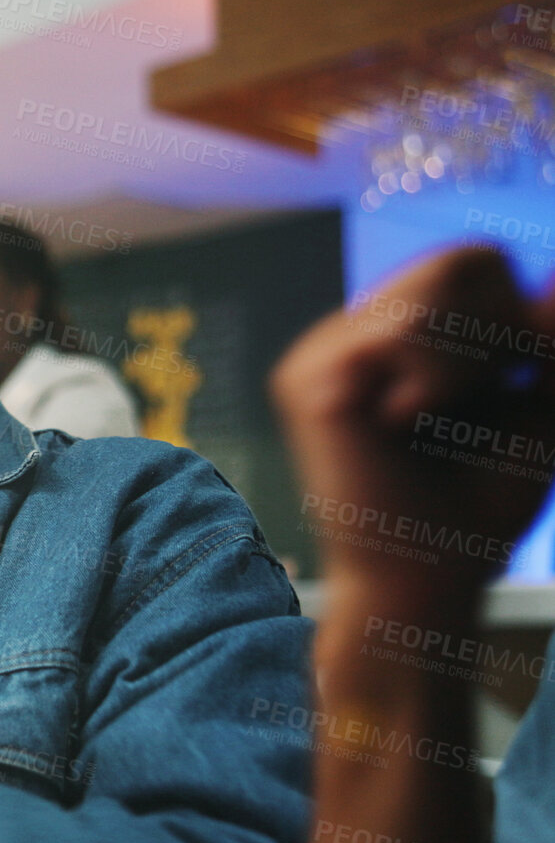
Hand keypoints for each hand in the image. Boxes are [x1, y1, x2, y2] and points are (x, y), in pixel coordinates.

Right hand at [273, 248, 554, 602]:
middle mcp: (348, 337)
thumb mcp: (534, 407)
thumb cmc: (475, 509)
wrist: (426, 579)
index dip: (517, 313)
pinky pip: (402, 330)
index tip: (518, 381)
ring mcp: (321, 355)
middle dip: (501, 333)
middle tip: (485, 401)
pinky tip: (405, 425)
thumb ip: (546, 341)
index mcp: (389, 338)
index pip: (470, 264)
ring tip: (439, 417)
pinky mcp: (310, 381)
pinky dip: (436, 380)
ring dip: (469, 359)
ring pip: (430, 290)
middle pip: (457, 263)